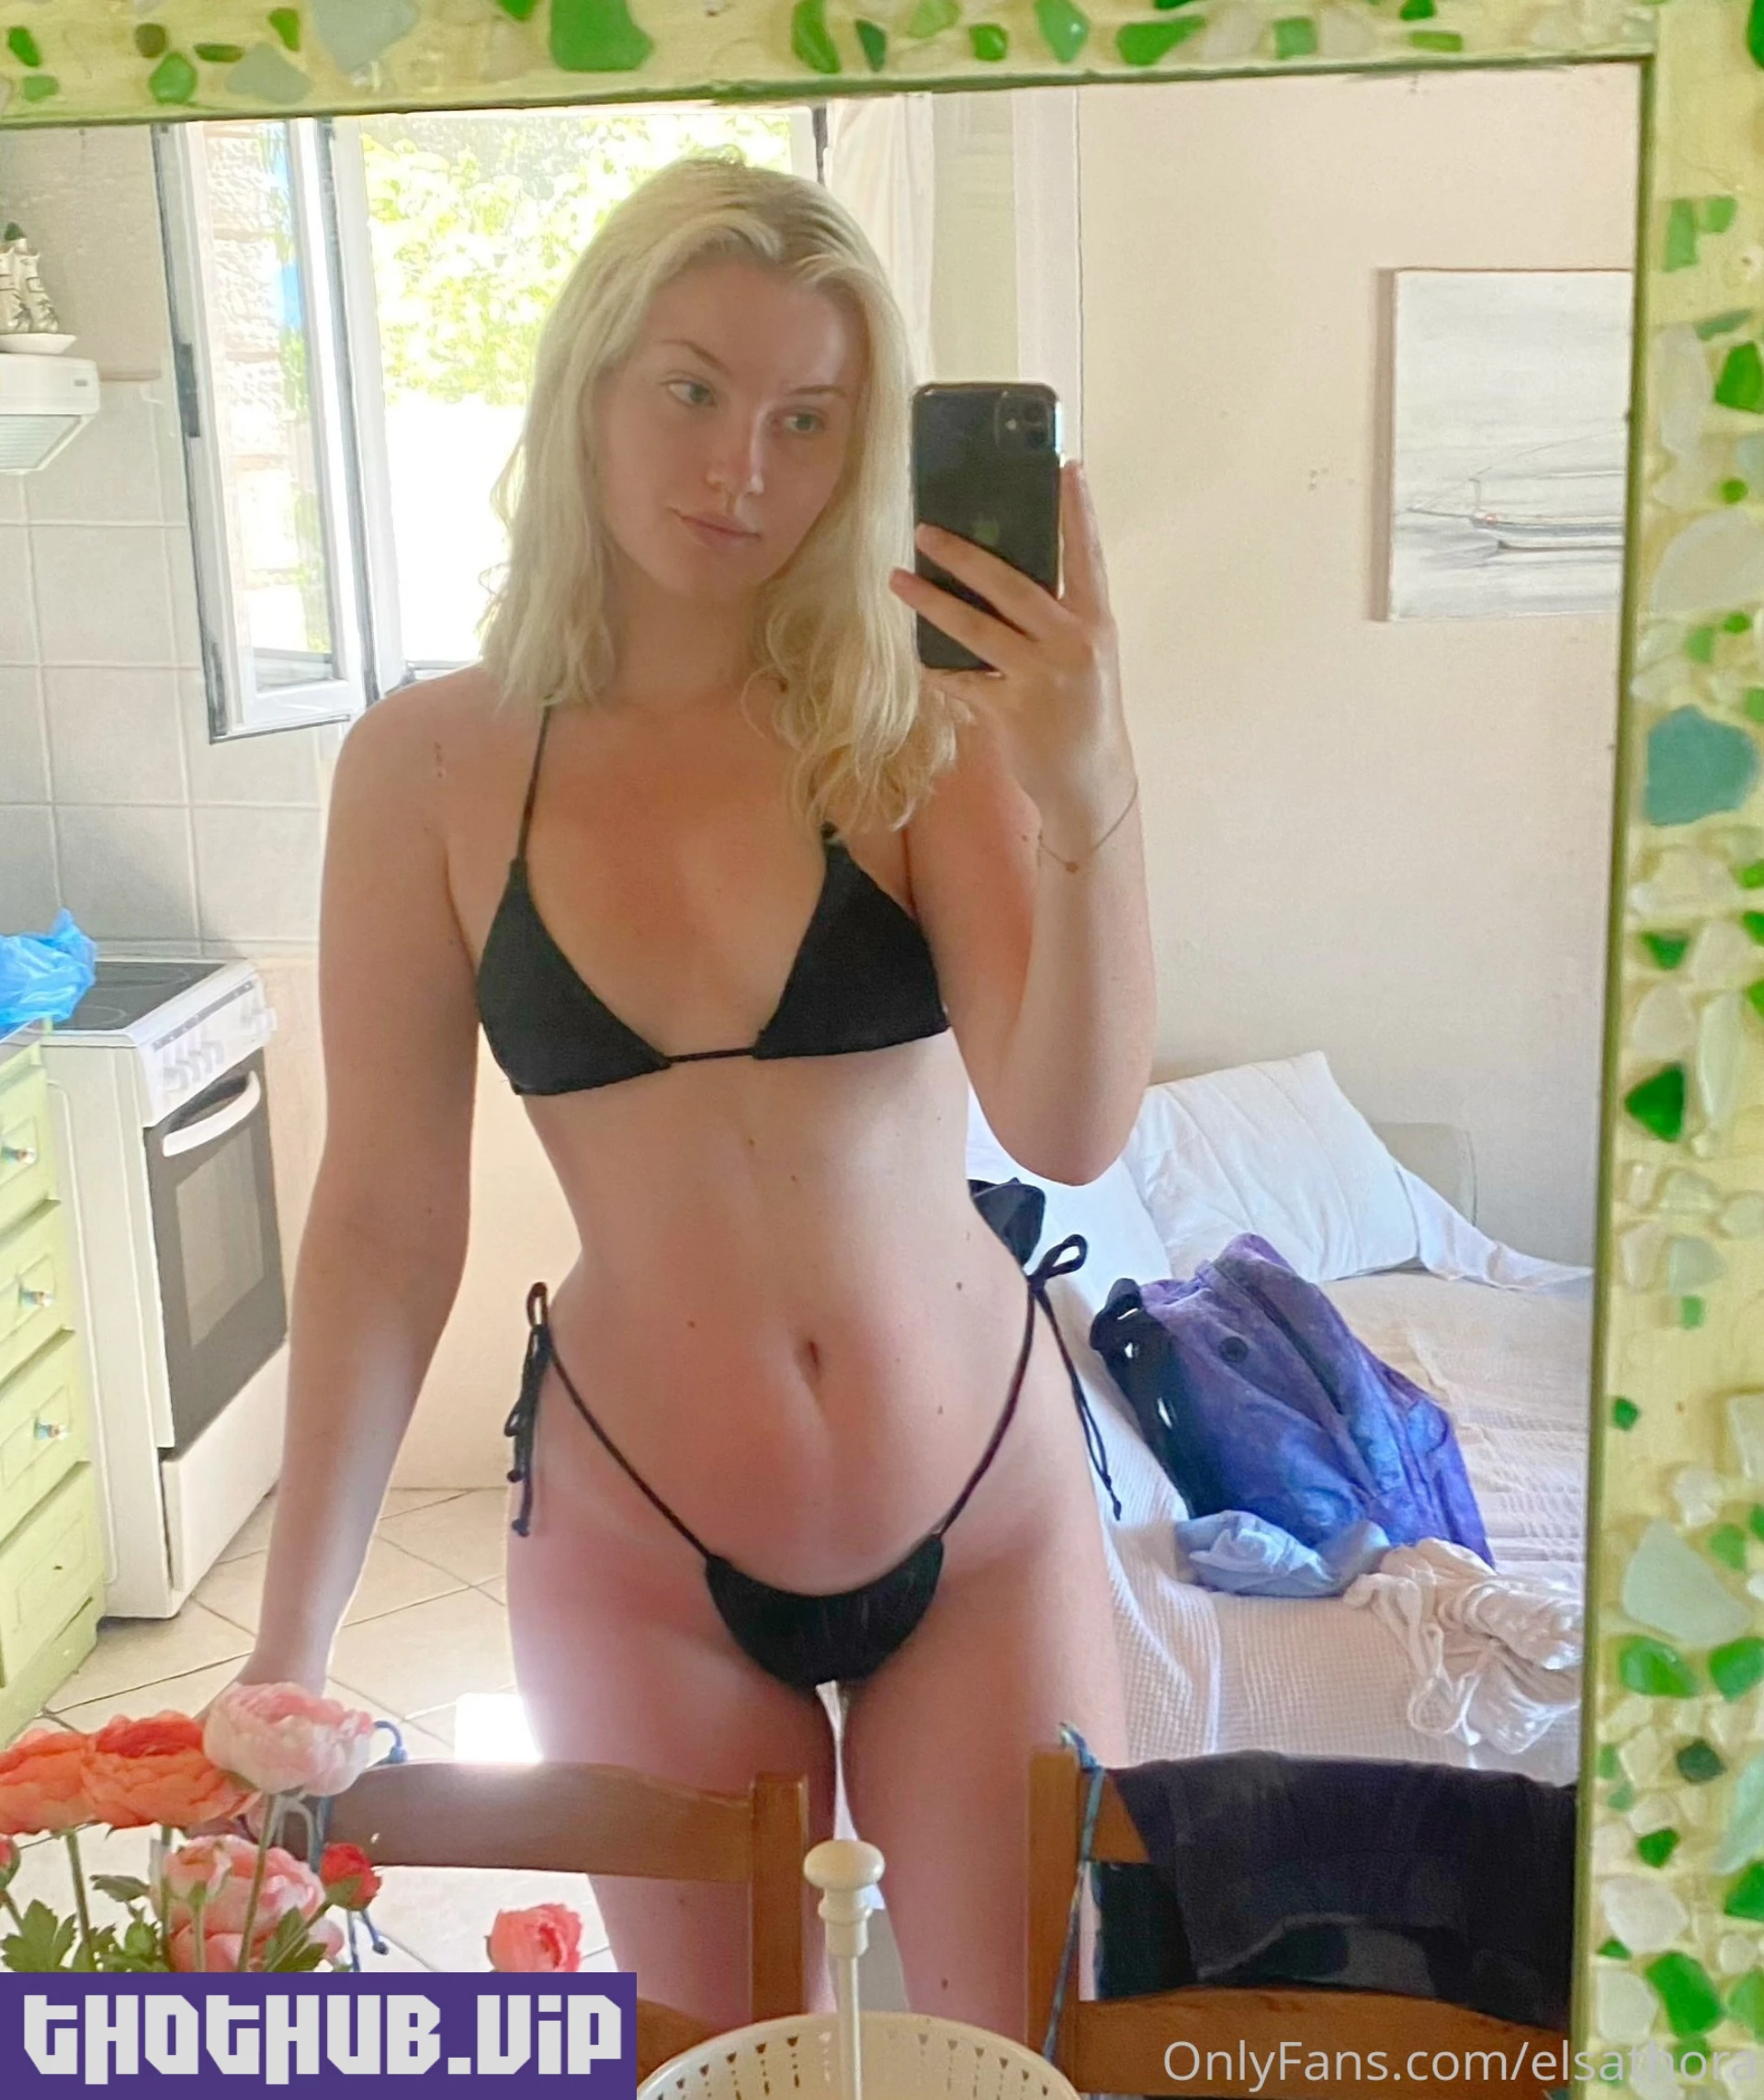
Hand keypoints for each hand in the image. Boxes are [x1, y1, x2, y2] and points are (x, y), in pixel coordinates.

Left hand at [889, 460, 1135, 846]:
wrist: (1091, 782)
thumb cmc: (1083, 712)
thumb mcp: (1085, 658)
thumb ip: (1056, 619)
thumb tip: (999, 578)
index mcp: (1096, 623)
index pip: (1086, 556)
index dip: (1078, 512)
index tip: (1066, 469)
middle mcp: (1072, 643)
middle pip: (1012, 585)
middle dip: (964, 555)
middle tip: (926, 530)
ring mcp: (1041, 677)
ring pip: (975, 628)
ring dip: (930, 602)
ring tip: (897, 579)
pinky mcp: (1012, 710)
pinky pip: (963, 679)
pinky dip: (939, 669)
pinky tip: (919, 657)